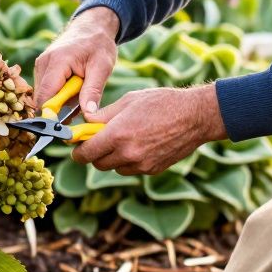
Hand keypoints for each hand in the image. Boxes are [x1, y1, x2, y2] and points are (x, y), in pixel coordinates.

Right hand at [34, 7, 119, 117]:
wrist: (93, 26)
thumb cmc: (99, 44)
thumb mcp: (102, 67)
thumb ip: (93, 92)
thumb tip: (89, 116)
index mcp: (57, 61)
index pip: (46, 96)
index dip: (51, 116)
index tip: (63, 131)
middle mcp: (43, 63)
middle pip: (42, 98)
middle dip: (58, 110)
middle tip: (79, 109)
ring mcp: (40, 65)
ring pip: (44, 96)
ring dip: (60, 102)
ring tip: (79, 93)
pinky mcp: (42, 68)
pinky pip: (46, 89)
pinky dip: (59, 95)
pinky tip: (74, 88)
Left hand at [72, 85, 227, 175]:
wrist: (195, 116)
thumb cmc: (161, 102)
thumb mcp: (128, 101)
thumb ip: (102, 115)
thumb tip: (84, 121)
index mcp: (117, 135)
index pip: (85, 154)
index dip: (77, 151)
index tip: (77, 145)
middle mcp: (128, 154)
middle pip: (97, 164)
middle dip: (94, 153)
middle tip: (99, 139)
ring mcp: (141, 165)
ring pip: (115, 168)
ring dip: (113, 157)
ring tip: (125, 138)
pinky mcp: (152, 170)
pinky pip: (131, 169)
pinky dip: (129, 160)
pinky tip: (141, 143)